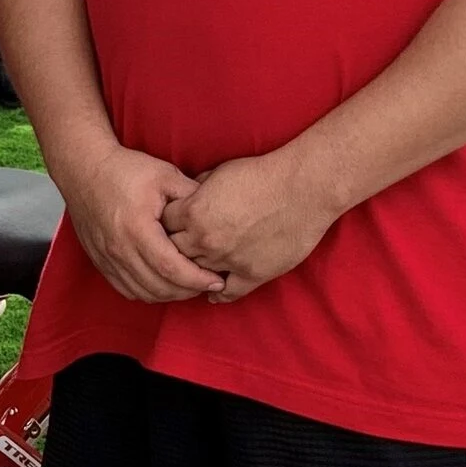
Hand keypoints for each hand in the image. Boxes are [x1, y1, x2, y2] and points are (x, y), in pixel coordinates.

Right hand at [60, 141, 218, 302]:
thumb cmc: (124, 170)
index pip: (172, 268)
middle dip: (188, 291)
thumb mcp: (165, 175)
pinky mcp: (100, 262)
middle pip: (159, 287)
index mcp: (137, 229)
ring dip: (169, 295)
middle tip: (208, 285)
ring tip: (189, 286)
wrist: (84, 170)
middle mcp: (119, 249)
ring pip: (143, 293)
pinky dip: (148, 293)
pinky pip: (126, 290)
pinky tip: (163, 284)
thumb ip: (193, 196)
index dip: (197, 280)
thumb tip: (217, 215)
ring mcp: (107, 258)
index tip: (216, 282)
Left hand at [161, 143, 343, 301]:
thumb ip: (198, 189)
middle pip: (173, 253)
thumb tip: (187, 197)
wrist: (303, 188)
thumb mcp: (220, 172)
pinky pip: (227, 292)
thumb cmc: (263, 174)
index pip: (162, 226)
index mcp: (194, 212)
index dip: (165, 224)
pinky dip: (218, 294)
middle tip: (178, 250)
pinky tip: (214, 293)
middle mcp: (205, 240)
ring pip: (197, 275)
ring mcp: (228, 260)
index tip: (170, 226)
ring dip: (195, 272)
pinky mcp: (252, 274)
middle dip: (173, 249)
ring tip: (192, 271)